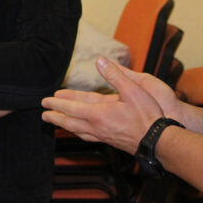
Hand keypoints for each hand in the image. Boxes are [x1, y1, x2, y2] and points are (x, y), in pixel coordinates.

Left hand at [41, 56, 164, 153]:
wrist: (159, 142)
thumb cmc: (148, 116)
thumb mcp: (133, 89)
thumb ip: (115, 75)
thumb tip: (99, 60)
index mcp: (98, 114)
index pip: (71, 108)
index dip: (57, 103)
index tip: (45, 101)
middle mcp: (97, 127)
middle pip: (70, 122)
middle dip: (56, 116)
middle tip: (44, 114)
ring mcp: (103, 136)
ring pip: (78, 131)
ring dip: (65, 125)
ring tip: (56, 123)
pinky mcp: (111, 141)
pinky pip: (88, 136)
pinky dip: (79, 132)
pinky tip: (81, 132)